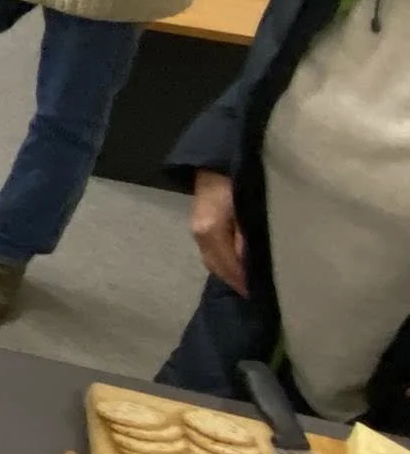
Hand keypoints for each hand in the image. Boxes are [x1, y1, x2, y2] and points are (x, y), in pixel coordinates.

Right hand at [190, 170, 246, 294]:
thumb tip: (251, 263)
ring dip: (227, 271)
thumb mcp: (247, 209)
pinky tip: (234, 261)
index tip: (258, 293)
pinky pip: (210, 250)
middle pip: (216, 266)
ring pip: (211, 259)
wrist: (217, 160)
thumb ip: (247, 237)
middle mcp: (199, 233)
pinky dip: (222, 260)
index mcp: (210, 231)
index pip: (227, 266)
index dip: (242, 281)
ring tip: (245, 279)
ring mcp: (197, 229)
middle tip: (253, 290)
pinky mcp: (199, 224)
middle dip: (233, 280)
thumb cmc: (236, 183)